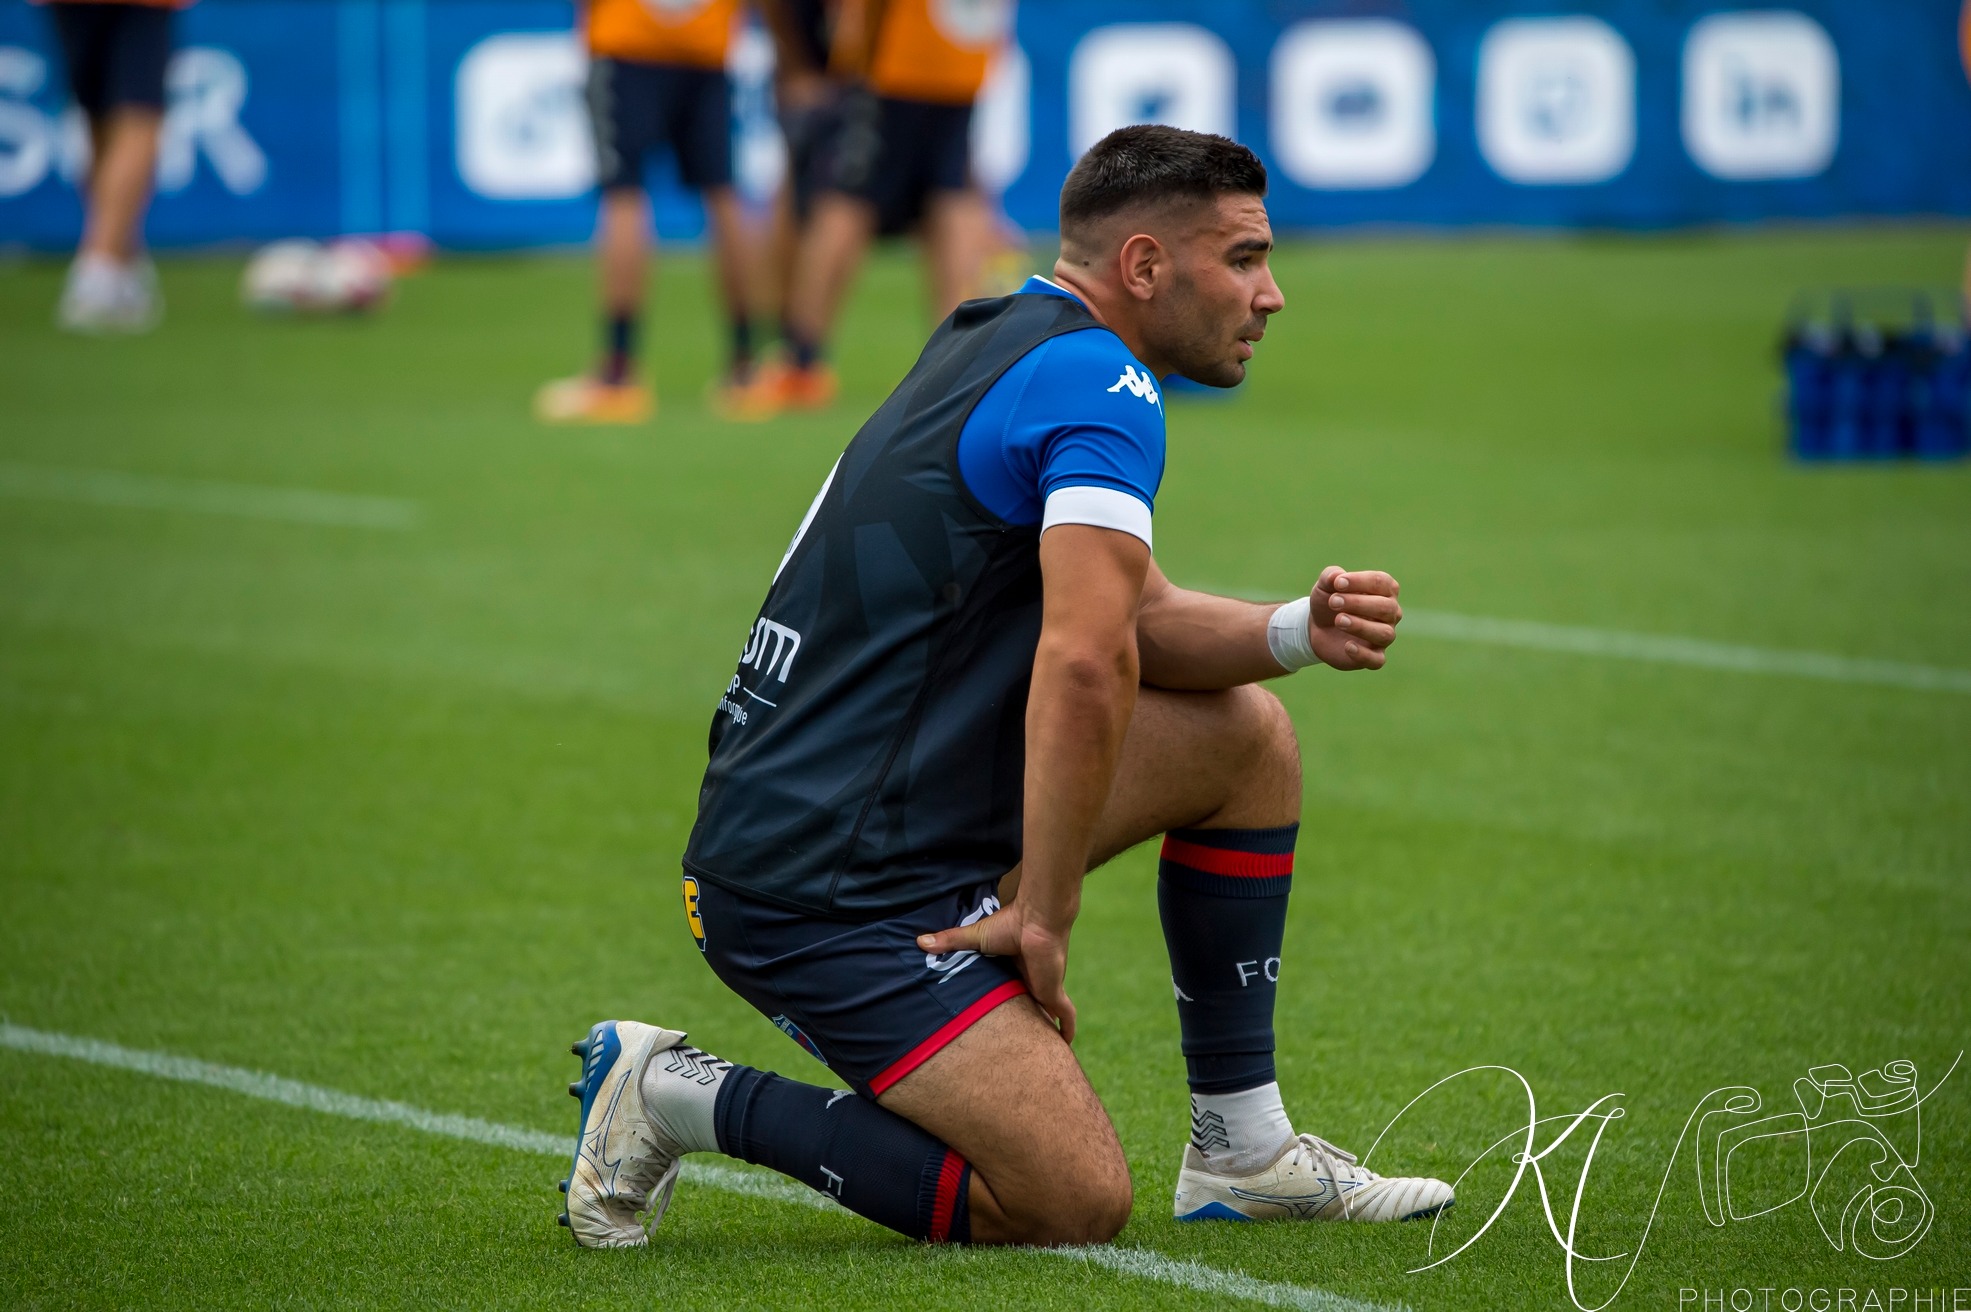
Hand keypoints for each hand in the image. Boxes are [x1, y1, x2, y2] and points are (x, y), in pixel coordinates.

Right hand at [917, 902, 1076, 1043]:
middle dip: (1024, 1021)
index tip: (995, 1017)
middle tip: (1013, 1042)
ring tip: (1037, 1050)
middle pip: (1027, 1006)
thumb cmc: (1009, 924)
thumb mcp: (974, 937)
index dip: (1005, 1003)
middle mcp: (1030, 980)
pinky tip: (1067, 1042)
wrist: (1036, 920)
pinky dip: (1068, 1028)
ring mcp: (1045, 988)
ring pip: (1046, 1015)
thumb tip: (919, 941)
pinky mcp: (1054, 993)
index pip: (1010, 991)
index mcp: (1014, 969)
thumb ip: (949, 941)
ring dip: (1044, 1029)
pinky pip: (1065, 1016)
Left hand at [1308, 565, 1400, 669]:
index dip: (1360, 581)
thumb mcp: (1325, 586)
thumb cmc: (1329, 601)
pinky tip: (1347, 646)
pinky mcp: (1374, 657)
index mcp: (1385, 591)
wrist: (1317, 627)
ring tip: (1339, 620)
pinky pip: (1377, 660)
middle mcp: (1390, 613)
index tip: (1338, 583)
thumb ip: (1330, 577)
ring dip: (1361, 626)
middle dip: (1358, 603)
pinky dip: (1363, 654)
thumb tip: (1336, 576)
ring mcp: (1384, 636)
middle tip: (1333, 602)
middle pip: (1385, 607)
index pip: (1382, 582)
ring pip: (1384, 634)